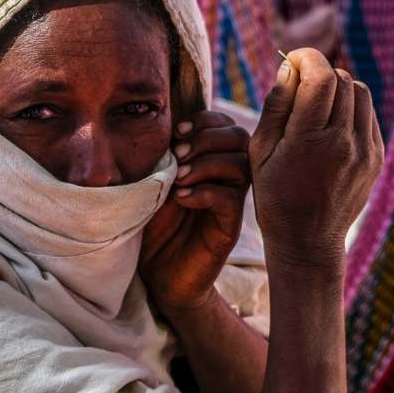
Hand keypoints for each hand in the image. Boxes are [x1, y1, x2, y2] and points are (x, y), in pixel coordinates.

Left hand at [140, 111, 251, 314]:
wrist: (156, 273)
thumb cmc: (152, 224)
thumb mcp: (152, 182)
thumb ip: (162, 155)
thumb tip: (163, 125)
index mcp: (209, 161)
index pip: (224, 124)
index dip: (204, 120)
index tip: (176, 133)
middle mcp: (225, 178)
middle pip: (240, 138)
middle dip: (207, 138)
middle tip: (178, 155)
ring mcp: (230, 202)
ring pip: (241, 165)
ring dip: (206, 164)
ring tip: (178, 178)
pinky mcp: (228, 228)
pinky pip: (231, 199)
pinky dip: (205, 192)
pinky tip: (182, 199)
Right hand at [249, 49, 382, 269]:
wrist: (307, 240)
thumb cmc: (274, 195)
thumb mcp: (260, 151)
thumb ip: (276, 105)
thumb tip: (289, 68)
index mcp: (309, 140)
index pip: (321, 77)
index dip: (306, 58)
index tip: (291, 60)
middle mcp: (343, 142)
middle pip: (341, 79)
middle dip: (318, 73)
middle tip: (299, 84)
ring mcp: (365, 151)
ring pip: (359, 92)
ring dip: (337, 88)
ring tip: (316, 104)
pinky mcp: (376, 158)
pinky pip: (368, 115)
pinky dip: (350, 109)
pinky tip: (331, 124)